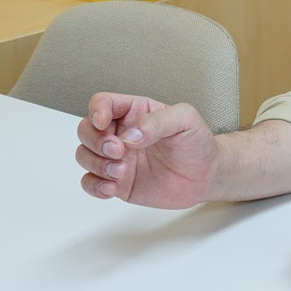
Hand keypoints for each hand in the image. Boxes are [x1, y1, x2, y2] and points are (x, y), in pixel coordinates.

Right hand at [76, 93, 217, 208]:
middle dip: (96, 141)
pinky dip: (94, 186)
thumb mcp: (186, 120)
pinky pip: (91, 182)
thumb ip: (158, 121)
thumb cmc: (196, 143)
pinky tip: (111, 188)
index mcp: (134, 111)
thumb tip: (131, 134)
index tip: (103, 123)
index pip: (102, 102)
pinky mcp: (118, 182)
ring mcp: (117, 158)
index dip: (97, 110)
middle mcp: (120, 133)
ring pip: (84, 155)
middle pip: (86, 129)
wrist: (206, 176)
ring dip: (96, 164)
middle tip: (119, 151)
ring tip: (121, 172)